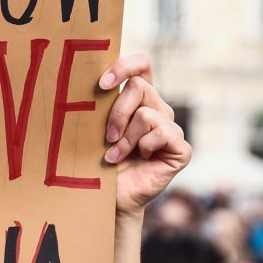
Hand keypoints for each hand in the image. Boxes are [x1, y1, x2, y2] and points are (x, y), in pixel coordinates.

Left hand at [99, 52, 190, 216]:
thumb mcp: (96, 128)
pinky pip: (162, 133)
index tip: (102, 84)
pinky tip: (140, 159)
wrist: (110, 197)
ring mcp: (171, 129)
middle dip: (117, 113)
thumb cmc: (98, 161)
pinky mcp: (181, 149)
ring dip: (126, 138)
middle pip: (140, 88)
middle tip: (107, 137)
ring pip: (146, 114)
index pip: (142, 65)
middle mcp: (158, 110)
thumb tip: (81, 79)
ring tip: (116, 155)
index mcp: (139, 100)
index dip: (125, 66)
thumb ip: (99, 104)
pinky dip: (144, 146)